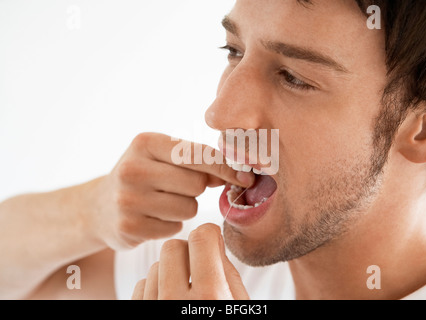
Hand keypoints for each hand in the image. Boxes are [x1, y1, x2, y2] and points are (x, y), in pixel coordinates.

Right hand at [87, 133, 253, 249]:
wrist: (99, 206)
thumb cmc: (143, 175)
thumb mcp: (162, 157)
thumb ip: (197, 161)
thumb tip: (238, 173)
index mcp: (144, 143)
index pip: (198, 154)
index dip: (226, 167)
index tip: (246, 176)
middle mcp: (133, 169)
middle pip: (196, 183)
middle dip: (197, 188)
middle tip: (178, 186)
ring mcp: (128, 199)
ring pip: (188, 208)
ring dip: (184, 207)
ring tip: (162, 201)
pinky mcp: (129, 227)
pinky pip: (175, 228)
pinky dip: (171, 224)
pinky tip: (153, 217)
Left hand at [131, 223, 248, 299]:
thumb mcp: (240, 305)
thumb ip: (228, 273)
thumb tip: (212, 241)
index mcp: (209, 296)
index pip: (201, 238)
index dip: (209, 234)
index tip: (211, 240)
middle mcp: (175, 302)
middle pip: (173, 247)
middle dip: (188, 252)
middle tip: (199, 267)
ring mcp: (152, 308)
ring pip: (155, 266)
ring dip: (170, 272)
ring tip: (185, 291)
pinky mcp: (137, 313)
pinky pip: (140, 288)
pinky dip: (155, 290)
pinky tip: (170, 302)